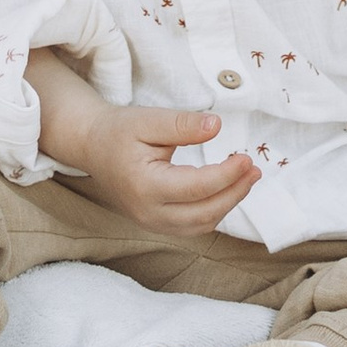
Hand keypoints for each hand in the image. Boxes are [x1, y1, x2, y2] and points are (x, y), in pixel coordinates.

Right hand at [72, 98, 261, 234]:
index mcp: (145, 186)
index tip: (246, 158)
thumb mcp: (148, 120)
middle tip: (254, 169)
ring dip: (228, 204)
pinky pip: (193, 226)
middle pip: (204, 213)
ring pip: (200, 224)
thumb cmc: (119, 131)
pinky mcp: (156, 224)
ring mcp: (151, 223)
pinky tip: (226, 190)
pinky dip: (214, 211)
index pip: (197, 187)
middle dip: (235, 193)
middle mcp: (148, 212)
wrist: (92, 147)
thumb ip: (183, 125)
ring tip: (246, 179)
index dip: (227, 175)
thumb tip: (217, 126)